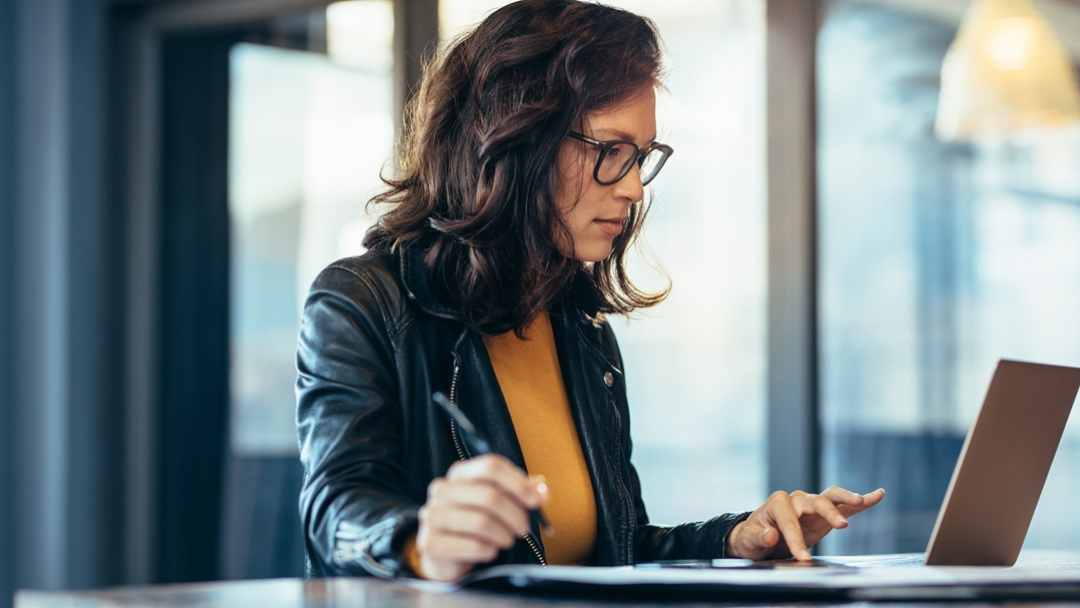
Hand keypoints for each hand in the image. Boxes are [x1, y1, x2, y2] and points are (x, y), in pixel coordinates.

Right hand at [414, 454, 548, 580]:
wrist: (445, 555)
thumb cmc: (476, 523)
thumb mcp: (498, 502)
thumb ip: (521, 492)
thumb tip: (542, 491)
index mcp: (459, 473)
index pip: (491, 466)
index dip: (518, 482)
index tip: (537, 501)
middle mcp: (442, 489)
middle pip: (489, 495)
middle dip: (515, 515)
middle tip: (524, 529)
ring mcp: (432, 515)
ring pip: (481, 521)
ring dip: (503, 534)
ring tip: (507, 540)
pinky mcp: (431, 543)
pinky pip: (471, 545)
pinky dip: (488, 550)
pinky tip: (490, 551)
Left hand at [727, 486, 885, 560]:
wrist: (759, 537)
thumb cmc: (753, 537)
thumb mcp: (749, 540)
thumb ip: (759, 537)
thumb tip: (771, 535)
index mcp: (778, 503)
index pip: (789, 521)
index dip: (796, 539)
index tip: (802, 558)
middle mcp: (797, 499)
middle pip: (816, 501)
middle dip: (828, 512)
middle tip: (841, 525)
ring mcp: (812, 504)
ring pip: (832, 497)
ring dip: (847, 499)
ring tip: (862, 501)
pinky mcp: (825, 514)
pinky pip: (845, 506)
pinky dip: (861, 501)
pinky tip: (878, 495)